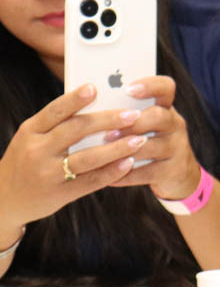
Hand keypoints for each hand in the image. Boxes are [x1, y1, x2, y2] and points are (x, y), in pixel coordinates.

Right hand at [0, 83, 141, 232]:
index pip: (55, 111)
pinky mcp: (60, 193)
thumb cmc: (27, 160)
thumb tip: (97, 106)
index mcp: (30, 131)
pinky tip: (129, 163)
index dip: (75, 99)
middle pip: (76, 130)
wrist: (6, 199)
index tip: (95, 87)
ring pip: (88, 157)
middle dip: (108, 121)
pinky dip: (112, 171)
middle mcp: (37, 150)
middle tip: (133, 115)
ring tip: (139, 139)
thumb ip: (56, 126)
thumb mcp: (31, 139)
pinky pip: (91, 181)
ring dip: (117, 148)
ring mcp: (48, 173)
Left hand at [107, 75, 202, 200]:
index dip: (149, 85)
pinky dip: (127, 175)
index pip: (165, 87)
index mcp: (165, 108)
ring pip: (152, 146)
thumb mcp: (143, 124)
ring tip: (103, 154)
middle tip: (107, 132)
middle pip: (159, 116)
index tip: (127, 89)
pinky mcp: (174, 170)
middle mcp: (175, 125)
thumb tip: (82, 106)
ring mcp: (178, 148)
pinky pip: (149, 172)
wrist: (178, 175)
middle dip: (131, 123)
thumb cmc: (147, 142)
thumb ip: (122, 114)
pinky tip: (109, 177)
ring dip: (125, 150)